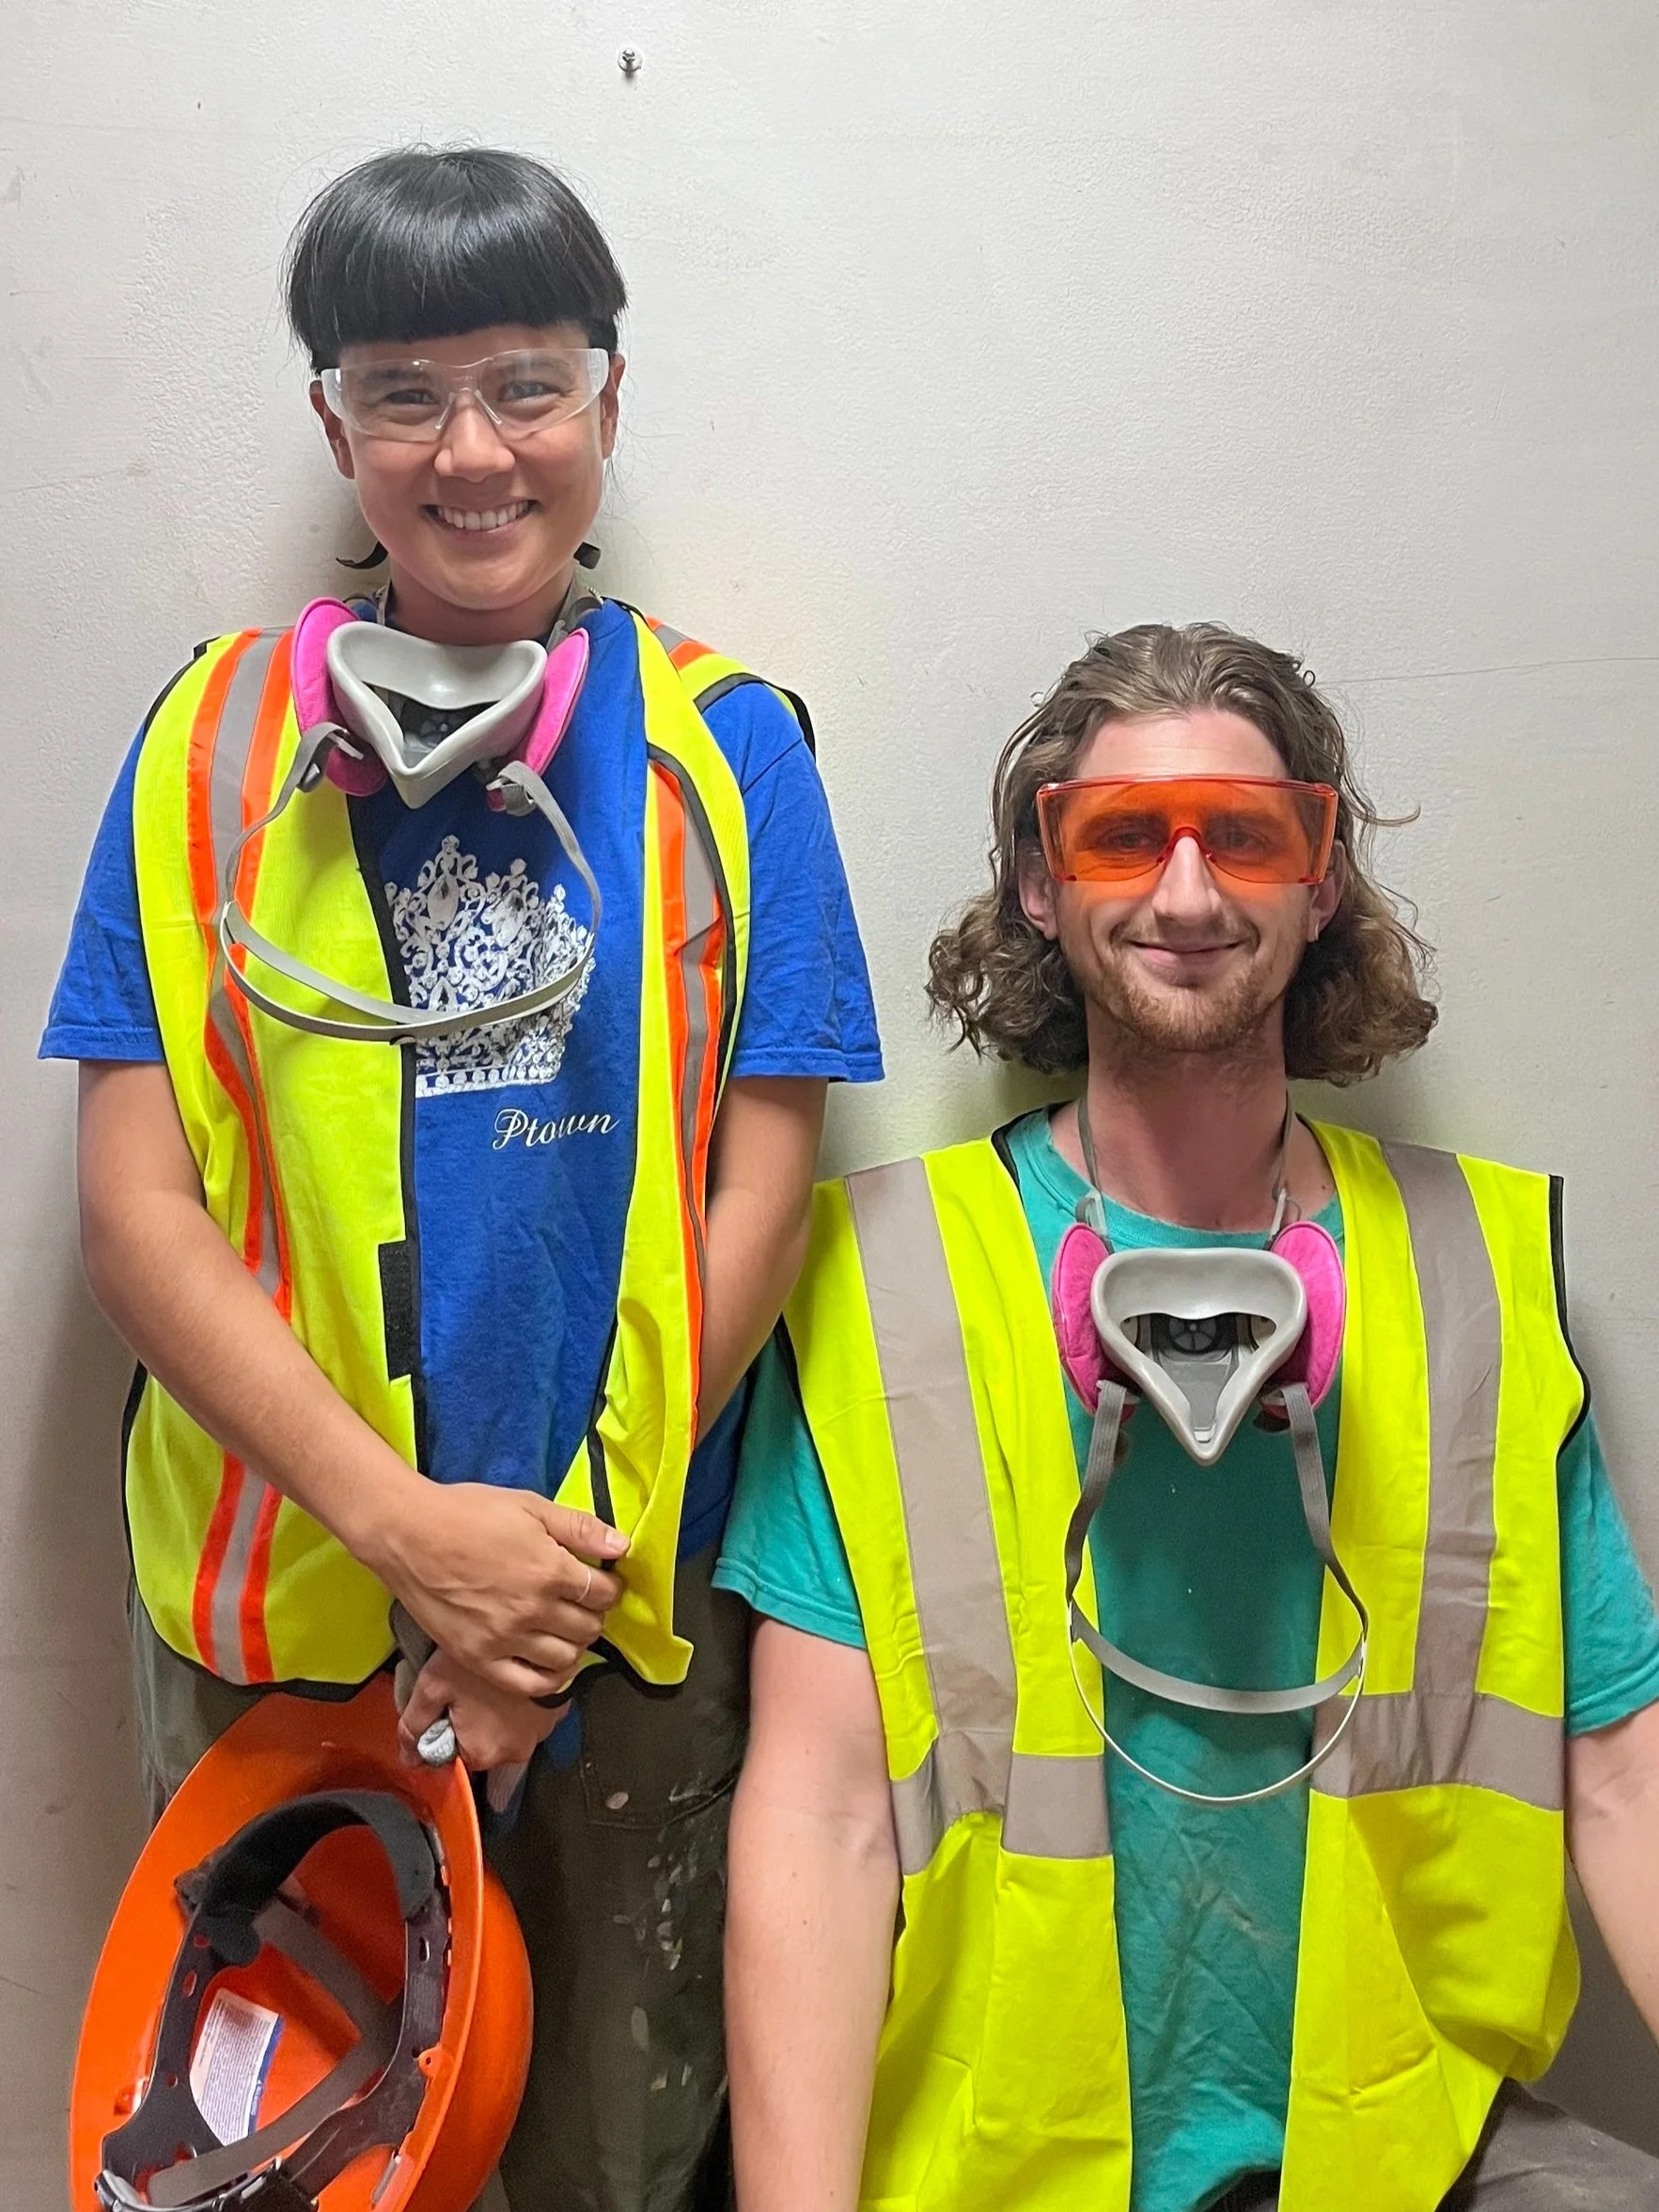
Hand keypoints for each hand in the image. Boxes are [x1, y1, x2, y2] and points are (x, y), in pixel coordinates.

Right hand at [367, 1482, 626, 1698]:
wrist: (407, 1534)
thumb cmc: (468, 1512)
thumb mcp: (530, 1506)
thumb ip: (579, 1528)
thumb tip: (623, 1547)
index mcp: (549, 1570)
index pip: (602, 1593)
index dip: (609, 1587)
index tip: (602, 1582)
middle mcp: (531, 1611)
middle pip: (588, 1627)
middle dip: (594, 1614)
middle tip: (583, 1603)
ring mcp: (504, 1640)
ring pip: (565, 1658)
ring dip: (575, 1644)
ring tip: (565, 1628)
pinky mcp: (477, 1659)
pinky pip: (528, 1685)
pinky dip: (548, 1678)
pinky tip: (549, 1661)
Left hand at [398, 1650, 568, 1772]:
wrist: (537, 1633)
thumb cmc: (480, 1663)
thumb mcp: (434, 1684)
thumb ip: (414, 1724)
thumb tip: (408, 1758)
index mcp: (482, 1754)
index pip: (453, 1755)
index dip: (445, 1730)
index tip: (449, 1704)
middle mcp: (515, 1754)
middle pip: (482, 1747)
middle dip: (472, 1725)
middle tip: (470, 1690)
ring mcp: (541, 1735)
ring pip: (506, 1733)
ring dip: (497, 1717)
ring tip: (491, 1685)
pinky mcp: (557, 1716)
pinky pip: (529, 1720)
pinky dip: (519, 1708)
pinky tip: (511, 1686)